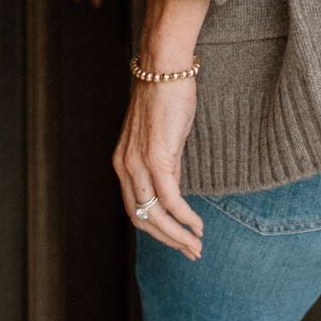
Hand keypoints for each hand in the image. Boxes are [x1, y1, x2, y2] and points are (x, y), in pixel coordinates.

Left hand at [112, 75, 203, 259]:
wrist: (165, 68)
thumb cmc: (167, 97)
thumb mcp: (164, 139)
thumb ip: (166, 166)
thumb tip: (175, 192)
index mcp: (123, 164)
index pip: (135, 210)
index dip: (156, 230)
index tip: (177, 240)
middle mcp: (125, 167)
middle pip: (142, 219)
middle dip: (167, 240)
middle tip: (191, 252)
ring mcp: (138, 163)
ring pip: (155, 215)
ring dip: (177, 236)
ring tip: (196, 246)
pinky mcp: (156, 157)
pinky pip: (170, 199)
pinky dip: (184, 218)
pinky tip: (198, 226)